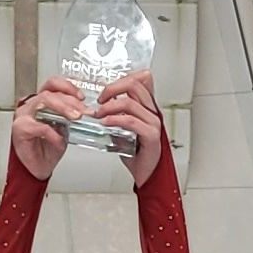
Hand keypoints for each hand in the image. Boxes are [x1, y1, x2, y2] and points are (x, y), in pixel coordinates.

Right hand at [11, 80, 84, 178]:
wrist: (37, 168)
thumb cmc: (47, 149)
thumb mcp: (64, 129)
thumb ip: (70, 117)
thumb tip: (84, 110)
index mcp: (41, 102)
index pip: (53, 85)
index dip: (68, 87)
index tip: (81, 97)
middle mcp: (31, 105)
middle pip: (50, 92)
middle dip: (70, 101)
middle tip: (82, 111)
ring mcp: (24, 115)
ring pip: (43, 101)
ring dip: (62, 108)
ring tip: (75, 117)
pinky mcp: (20, 128)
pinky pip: (39, 126)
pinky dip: (53, 133)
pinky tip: (59, 140)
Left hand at [97, 72, 164, 187]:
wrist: (147, 174)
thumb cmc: (138, 154)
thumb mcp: (124, 129)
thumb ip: (117, 115)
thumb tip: (98, 107)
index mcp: (147, 107)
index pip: (142, 78)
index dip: (123, 78)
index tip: (107, 91)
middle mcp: (152, 111)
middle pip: (134, 84)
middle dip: (112, 88)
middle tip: (100, 99)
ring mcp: (153, 122)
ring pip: (130, 101)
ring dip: (109, 106)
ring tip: (99, 114)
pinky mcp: (151, 135)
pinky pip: (131, 121)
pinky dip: (115, 119)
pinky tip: (106, 123)